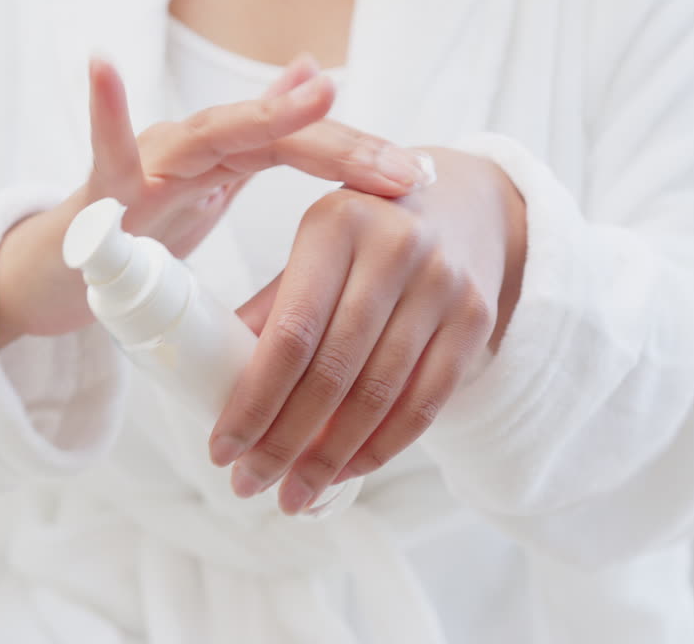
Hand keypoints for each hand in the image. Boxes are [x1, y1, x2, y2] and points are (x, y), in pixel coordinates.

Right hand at [0, 58, 434, 346]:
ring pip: (212, 135)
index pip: (304, 149)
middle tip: (402, 170)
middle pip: (275, 139)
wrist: (68, 268)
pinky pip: (104, 149)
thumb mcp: (215, 181)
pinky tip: (102, 65)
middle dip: (342, 147)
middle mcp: (195, 146)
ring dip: (264, 116)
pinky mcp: (102, 188)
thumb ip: (263, 135)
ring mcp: (150, 162)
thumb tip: (310, 72)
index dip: (361, 159)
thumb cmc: (145, 225)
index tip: (421, 179)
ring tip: (318, 94)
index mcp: (227, 157)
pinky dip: (103, 109)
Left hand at [208, 148, 527, 514]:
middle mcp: (395, 249)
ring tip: (295, 492)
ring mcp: (443, 284)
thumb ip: (273, 306)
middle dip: (285, 441)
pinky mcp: (477, 317)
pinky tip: (348, 471)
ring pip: (379, 395)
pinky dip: (382, 446)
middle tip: (250, 484)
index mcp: (336, 224)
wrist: (466, 201)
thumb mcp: (316, 244)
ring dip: (331, 457)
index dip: (253, 401)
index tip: (222, 450)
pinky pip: (426, 402)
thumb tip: (215, 383)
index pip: (289, 333)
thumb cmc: (367, 231)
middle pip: (333, 372)